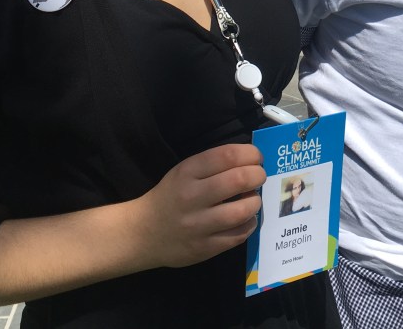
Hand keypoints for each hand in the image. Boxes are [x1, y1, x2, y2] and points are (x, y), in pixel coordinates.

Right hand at [136, 143, 264, 268]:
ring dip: (255, 202)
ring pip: (240, 211)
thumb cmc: (170, 196)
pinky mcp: (204, 248)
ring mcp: (198, 225)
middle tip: (259, 176)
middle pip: (238, 180)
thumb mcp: (184, 172)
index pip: (226, 156)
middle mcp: (192, 197)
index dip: (250, 153)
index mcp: (187, 172)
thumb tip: (250, 160)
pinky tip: (247, 218)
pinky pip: (237, 236)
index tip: (256, 157)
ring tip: (253, 199)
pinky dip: (249, 224)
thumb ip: (213, 165)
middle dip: (257, 175)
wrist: (143, 233)